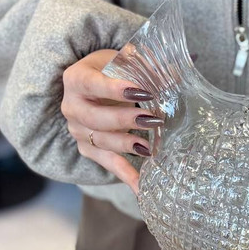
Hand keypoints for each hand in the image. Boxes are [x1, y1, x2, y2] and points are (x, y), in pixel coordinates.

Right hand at [61, 49, 162, 194]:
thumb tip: (176, 71)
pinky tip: (141, 188)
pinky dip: (126, 176)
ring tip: (149, 147)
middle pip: (94, 118)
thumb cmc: (111, 71)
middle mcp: (71, 106)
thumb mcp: (123, 61)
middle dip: (124, 120)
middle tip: (151, 119)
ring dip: (126, 145)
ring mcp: (78, 131)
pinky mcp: (88, 149)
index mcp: (76, 79)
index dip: (114, 89)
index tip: (142, 92)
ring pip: (100, 142)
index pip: (91, 84)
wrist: (94, 85)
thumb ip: (144, 63)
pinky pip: (108, 163)